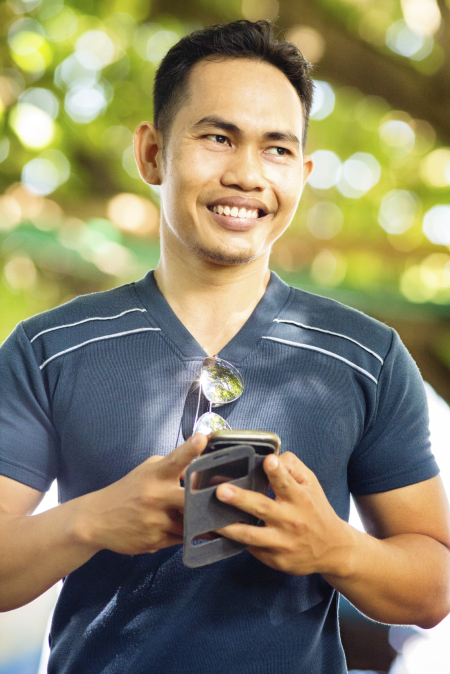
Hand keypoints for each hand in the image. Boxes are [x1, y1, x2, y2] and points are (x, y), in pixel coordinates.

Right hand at [75, 434, 207, 554]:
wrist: (97, 519)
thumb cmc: (128, 490)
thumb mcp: (147, 471)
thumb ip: (172, 467)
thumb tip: (199, 467)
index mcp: (155, 475)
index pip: (175, 459)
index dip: (190, 449)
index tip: (203, 438)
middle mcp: (156, 496)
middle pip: (190, 499)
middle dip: (206, 501)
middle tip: (224, 500)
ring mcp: (155, 521)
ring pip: (190, 524)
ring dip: (200, 522)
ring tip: (211, 518)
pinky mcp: (155, 541)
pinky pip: (181, 538)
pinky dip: (186, 534)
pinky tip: (186, 530)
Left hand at [215, 452, 354, 575]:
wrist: (332, 549)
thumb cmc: (316, 510)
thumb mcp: (311, 484)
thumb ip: (293, 467)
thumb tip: (272, 457)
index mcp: (300, 499)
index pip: (287, 483)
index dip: (277, 471)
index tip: (268, 461)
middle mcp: (290, 521)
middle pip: (262, 508)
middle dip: (240, 499)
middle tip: (221, 490)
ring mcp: (281, 542)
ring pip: (251, 535)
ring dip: (228, 527)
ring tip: (210, 520)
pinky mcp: (274, 559)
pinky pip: (250, 549)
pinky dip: (233, 542)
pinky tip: (216, 535)